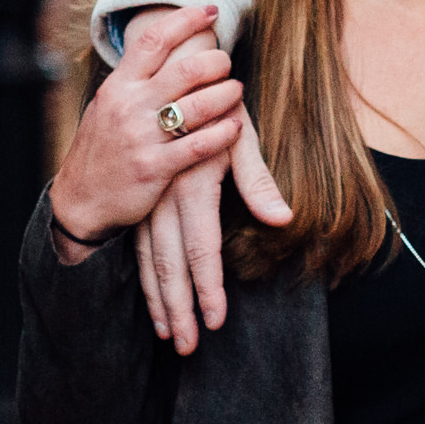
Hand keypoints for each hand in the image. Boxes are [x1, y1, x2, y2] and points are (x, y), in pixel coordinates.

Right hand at [52, 6, 245, 252]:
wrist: (79, 202)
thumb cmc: (100, 151)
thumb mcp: (107, 107)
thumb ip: (134, 81)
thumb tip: (164, 49)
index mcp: (118, 86)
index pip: (154, 40)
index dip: (186, 20)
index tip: (211, 11)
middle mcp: (129, 106)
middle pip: (186, 69)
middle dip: (217, 61)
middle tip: (227, 64)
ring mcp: (141, 137)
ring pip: (198, 105)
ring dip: (227, 94)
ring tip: (236, 92)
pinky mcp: (154, 168)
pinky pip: (199, 145)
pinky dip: (224, 134)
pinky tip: (236, 127)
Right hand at [133, 100, 288, 355]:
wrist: (173, 77)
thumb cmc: (218, 109)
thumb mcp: (241, 136)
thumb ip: (259, 180)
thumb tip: (283, 218)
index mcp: (192, 183)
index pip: (202, 248)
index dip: (208, 288)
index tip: (215, 321)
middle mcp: (165, 196)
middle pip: (170, 264)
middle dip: (179, 308)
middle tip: (187, 347)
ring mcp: (149, 199)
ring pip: (149, 260)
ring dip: (159, 301)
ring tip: (168, 335)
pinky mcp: (143, 200)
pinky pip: (141, 248)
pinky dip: (147, 279)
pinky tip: (155, 304)